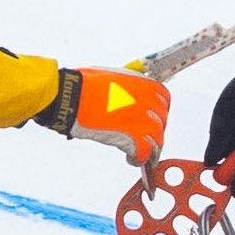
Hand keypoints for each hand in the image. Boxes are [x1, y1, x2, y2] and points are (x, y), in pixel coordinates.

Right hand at [35, 67, 171, 164]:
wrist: (70, 97)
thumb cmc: (83, 85)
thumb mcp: (112, 76)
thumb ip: (127, 87)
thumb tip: (128, 95)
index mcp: (143, 84)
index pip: (164, 100)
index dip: (158, 112)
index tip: (152, 118)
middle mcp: (147, 102)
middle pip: (161, 122)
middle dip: (154, 131)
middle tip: (145, 138)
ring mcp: (142, 121)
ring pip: (157, 140)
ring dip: (150, 148)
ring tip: (141, 154)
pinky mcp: (132, 138)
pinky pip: (144, 153)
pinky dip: (139, 159)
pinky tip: (131, 159)